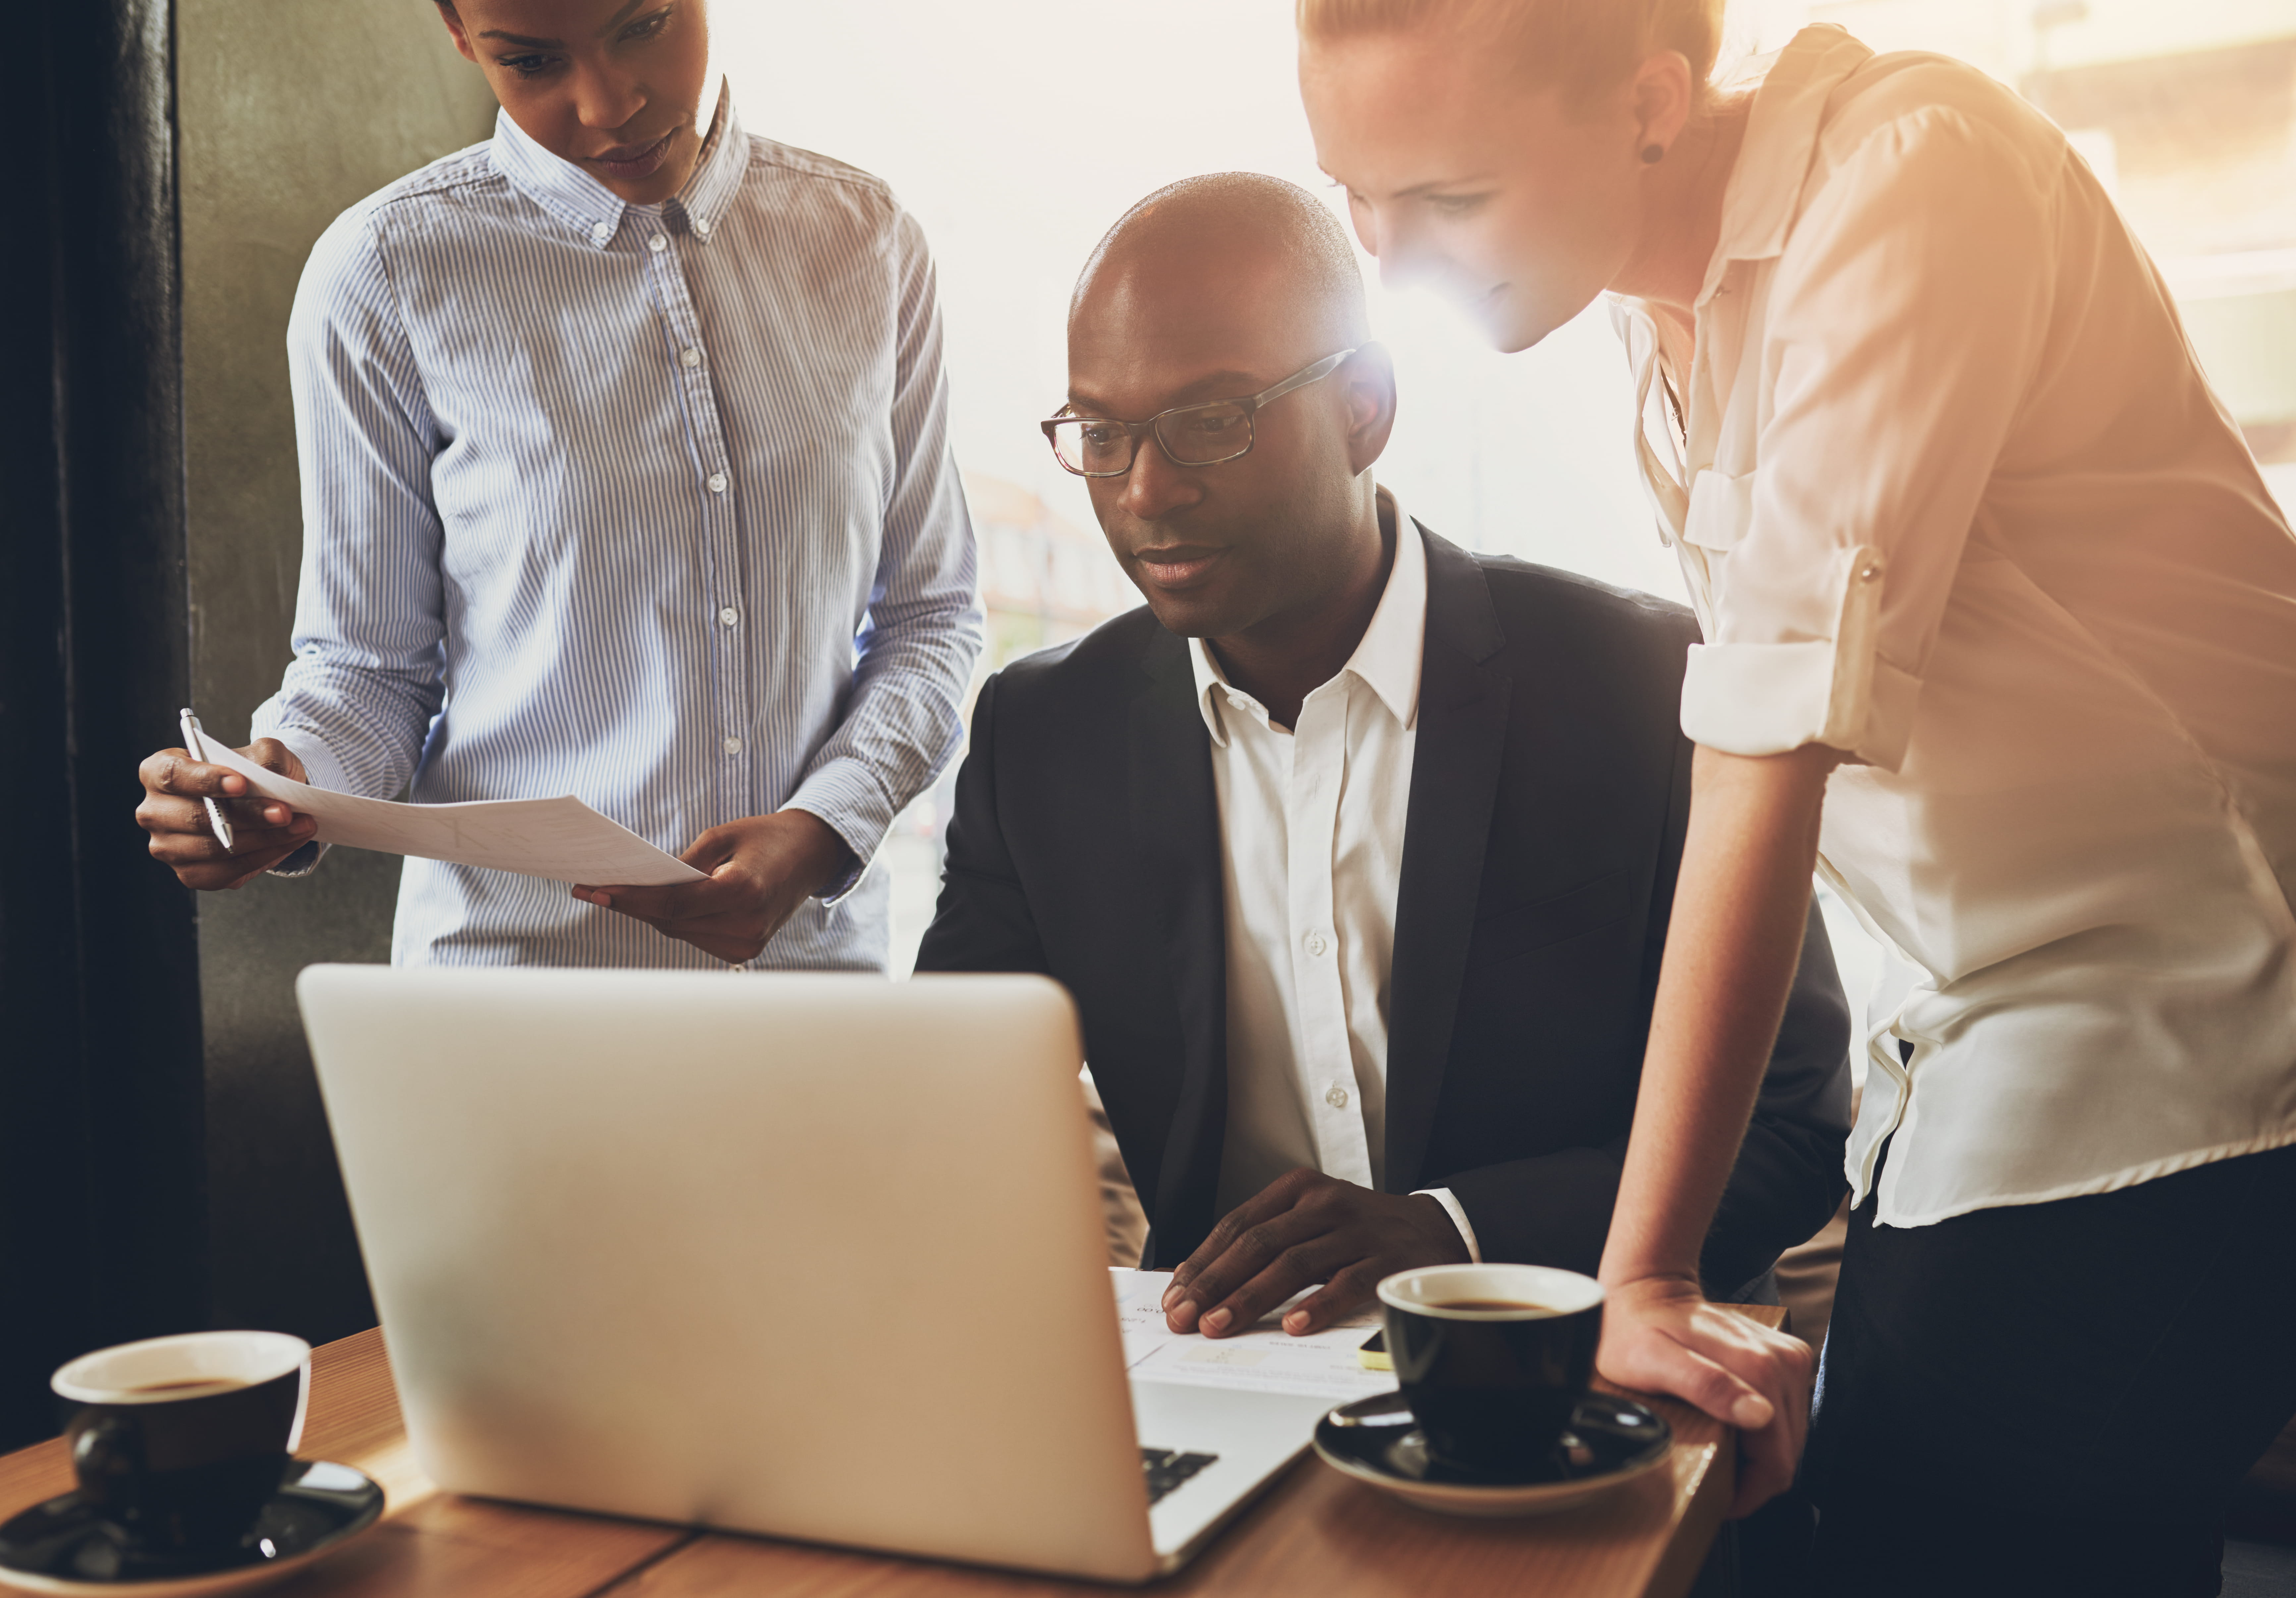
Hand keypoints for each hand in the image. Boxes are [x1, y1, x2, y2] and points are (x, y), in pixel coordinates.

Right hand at [136, 738, 314, 889]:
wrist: (262, 801)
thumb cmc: (253, 773)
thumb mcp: (263, 753)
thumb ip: (265, 758)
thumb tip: (269, 777)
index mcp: (159, 772)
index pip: (172, 775)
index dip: (205, 780)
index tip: (241, 783)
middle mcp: (154, 811)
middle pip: (196, 817)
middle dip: (247, 815)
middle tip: (285, 812)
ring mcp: (168, 847)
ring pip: (214, 848)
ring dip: (263, 839)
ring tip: (301, 826)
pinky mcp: (190, 874)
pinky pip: (226, 872)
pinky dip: (263, 857)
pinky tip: (288, 843)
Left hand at [573, 809, 854, 963]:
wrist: (808, 857)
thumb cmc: (764, 838)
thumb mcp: (722, 835)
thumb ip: (683, 864)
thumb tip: (643, 886)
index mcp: (744, 890)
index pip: (674, 903)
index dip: (631, 899)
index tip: (596, 890)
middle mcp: (747, 923)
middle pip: (671, 921)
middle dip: (633, 905)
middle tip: (596, 889)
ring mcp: (748, 942)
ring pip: (679, 932)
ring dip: (652, 914)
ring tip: (622, 894)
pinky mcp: (745, 949)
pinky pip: (695, 937)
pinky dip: (676, 922)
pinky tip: (660, 906)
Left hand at [1161, 1168, 1468, 1338]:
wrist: (1435, 1229)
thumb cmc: (1359, 1233)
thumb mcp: (1311, 1223)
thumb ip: (1267, 1244)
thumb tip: (1204, 1284)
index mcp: (1298, 1190)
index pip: (1238, 1225)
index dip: (1203, 1262)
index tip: (1175, 1295)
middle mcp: (1324, 1204)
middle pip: (1258, 1244)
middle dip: (1215, 1283)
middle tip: (1185, 1317)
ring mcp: (1356, 1230)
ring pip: (1293, 1263)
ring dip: (1251, 1297)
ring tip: (1220, 1325)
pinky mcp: (1387, 1258)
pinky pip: (1347, 1282)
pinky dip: (1317, 1304)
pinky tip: (1292, 1325)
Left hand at [1596, 1272, 1812, 1515]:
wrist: (1649, 1289)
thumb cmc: (1639, 1328)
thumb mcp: (1654, 1361)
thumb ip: (1706, 1386)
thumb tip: (1760, 1416)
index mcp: (1759, 1368)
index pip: (1778, 1460)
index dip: (1751, 1491)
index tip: (1723, 1497)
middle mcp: (1784, 1361)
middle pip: (1787, 1450)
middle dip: (1755, 1473)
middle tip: (1716, 1475)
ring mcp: (1787, 1357)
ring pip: (1789, 1435)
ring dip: (1760, 1452)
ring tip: (1721, 1448)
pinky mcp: (1785, 1357)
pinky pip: (1786, 1413)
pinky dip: (1764, 1429)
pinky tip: (1732, 1424)